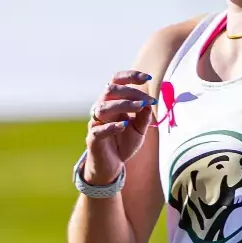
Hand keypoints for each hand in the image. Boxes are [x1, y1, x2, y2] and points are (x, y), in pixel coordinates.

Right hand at [84, 70, 156, 184]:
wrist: (112, 165)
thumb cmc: (124, 142)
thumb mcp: (139, 129)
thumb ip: (144, 117)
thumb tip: (148, 103)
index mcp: (112, 102)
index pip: (116, 82)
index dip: (130, 76)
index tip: (147, 78)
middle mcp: (102, 109)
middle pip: (110, 90)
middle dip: (131, 92)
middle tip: (148, 100)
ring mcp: (96, 123)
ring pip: (103, 107)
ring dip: (123, 104)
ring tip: (139, 107)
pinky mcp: (93, 138)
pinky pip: (98, 129)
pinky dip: (112, 126)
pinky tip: (124, 124)